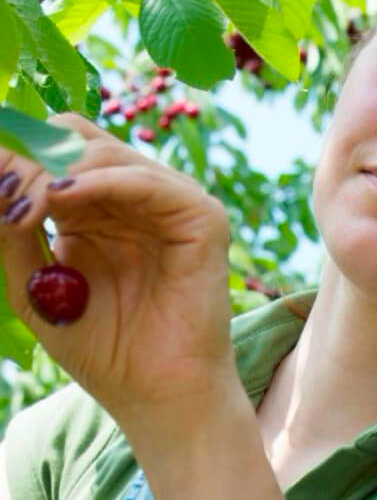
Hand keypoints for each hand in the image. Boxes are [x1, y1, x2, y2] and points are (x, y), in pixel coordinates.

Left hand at [0, 112, 235, 422]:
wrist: (157, 392)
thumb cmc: (103, 347)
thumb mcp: (36, 285)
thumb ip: (15, 230)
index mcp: (102, 207)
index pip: (59, 151)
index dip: (18, 154)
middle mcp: (137, 197)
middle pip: (79, 139)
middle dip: (31, 160)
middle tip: (5, 196)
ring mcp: (172, 202)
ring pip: (107, 154)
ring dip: (55, 172)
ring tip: (25, 211)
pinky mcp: (202, 216)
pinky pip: (148, 181)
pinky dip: (101, 181)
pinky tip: (64, 198)